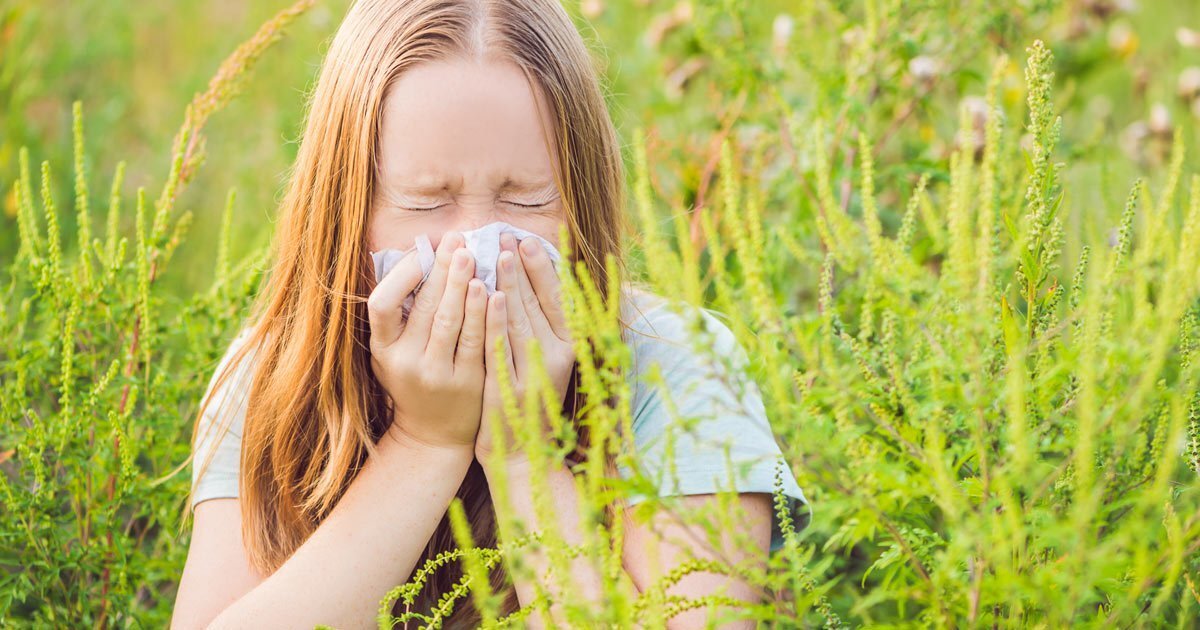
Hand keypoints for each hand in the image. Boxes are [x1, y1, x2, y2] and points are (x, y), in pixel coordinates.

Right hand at [367, 231, 487, 451]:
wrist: (433, 436)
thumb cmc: (414, 381)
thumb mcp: (393, 352)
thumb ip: (400, 314)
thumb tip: (418, 257)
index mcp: (382, 349)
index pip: (381, 304)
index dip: (402, 275)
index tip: (422, 250)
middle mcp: (405, 363)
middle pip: (424, 307)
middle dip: (441, 269)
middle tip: (456, 238)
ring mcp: (436, 375)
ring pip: (450, 321)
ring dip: (462, 284)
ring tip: (471, 255)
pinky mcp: (466, 384)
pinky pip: (476, 341)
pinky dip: (484, 313)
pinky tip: (492, 290)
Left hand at [476, 232, 576, 465]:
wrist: (522, 456)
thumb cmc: (530, 403)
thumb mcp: (544, 364)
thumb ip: (540, 327)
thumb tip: (530, 281)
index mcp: (570, 350)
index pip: (558, 301)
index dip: (543, 269)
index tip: (528, 241)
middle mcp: (557, 360)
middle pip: (539, 305)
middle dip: (524, 268)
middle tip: (508, 236)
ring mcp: (534, 376)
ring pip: (520, 321)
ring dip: (510, 285)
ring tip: (497, 255)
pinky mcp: (510, 391)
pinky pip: (501, 348)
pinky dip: (495, 319)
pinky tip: (487, 295)